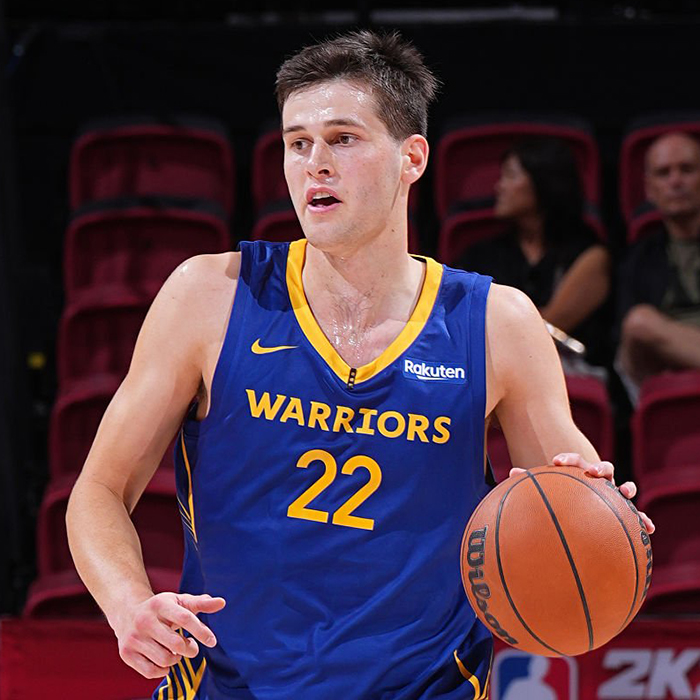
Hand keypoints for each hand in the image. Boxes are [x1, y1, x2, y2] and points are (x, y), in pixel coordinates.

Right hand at [112, 592, 225, 678]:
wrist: (127, 612)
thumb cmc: (161, 608)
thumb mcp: (179, 601)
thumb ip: (200, 604)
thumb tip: (222, 603)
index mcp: (160, 604)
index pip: (184, 618)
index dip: (201, 631)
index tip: (212, 641)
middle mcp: (145, 620)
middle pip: (176, 643)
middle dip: (190, 649)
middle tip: (191, 646)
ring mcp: (134, 638)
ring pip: (165, 659)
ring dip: (177, 659)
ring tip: (177, 650)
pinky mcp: (126, 654)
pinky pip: (151, 672)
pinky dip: (163, 670)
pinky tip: (166, 659)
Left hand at [509, 452, 654, 533]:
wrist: (584, 507)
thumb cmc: (565, 496)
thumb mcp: (550, 490)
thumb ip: (533, 481)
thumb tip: (511, 472)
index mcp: (580, 472)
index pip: (575, 460)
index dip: (568, 459)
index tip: (556, 461)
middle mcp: (600, 480)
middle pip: (604, 467)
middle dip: (600, 468)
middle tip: (593, 472)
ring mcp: (614, 494)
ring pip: (625, 487)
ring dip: (626, 487)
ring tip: (624, 493)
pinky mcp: (625, 511)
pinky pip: (637, 515)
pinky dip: (644, 520)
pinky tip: (648, 529)